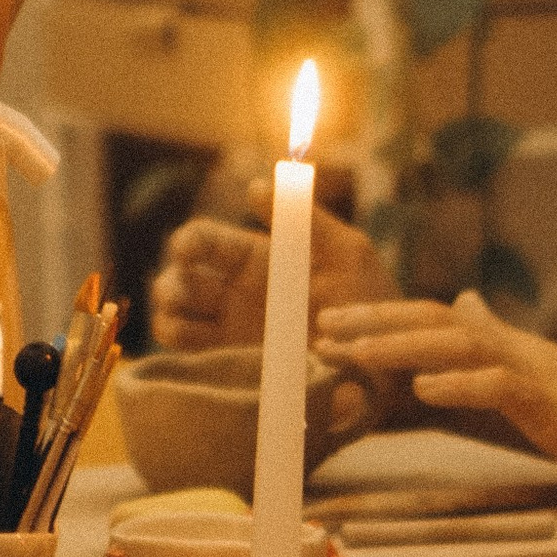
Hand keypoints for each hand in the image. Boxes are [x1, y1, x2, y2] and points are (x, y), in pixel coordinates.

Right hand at [149, 190, 392, 357]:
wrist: (388, 362)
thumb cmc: (372, 300)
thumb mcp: (347, 252)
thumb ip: (306, 219)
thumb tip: (255, 185)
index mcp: (258, 261)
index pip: (207, 242)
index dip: (190, 241)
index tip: (187, 250)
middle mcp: (237, 295)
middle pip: (181, 280)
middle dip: (171, 283)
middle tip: (180, 292)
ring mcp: (232, 334)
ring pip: (176, 318)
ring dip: (168, 317)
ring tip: (181, 325)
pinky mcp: (235, 370)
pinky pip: (191, 360)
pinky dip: (179, 353)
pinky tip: (190, 350)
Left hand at [314, 289, 556, 502]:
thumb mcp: (547, 379)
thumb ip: (502, 348)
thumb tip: (467, 306)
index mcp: (512, 348)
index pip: (439, 320)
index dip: (384, 320)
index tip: (335, 325)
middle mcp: (518, 348)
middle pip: (435, 320)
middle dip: (374, 322)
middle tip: (320, 325)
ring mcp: (538, 373)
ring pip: (457, 344)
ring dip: (399, 345)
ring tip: (352, 349)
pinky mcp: (556, 405)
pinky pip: (501, 387)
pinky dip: (459, 386)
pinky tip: (423, 392)